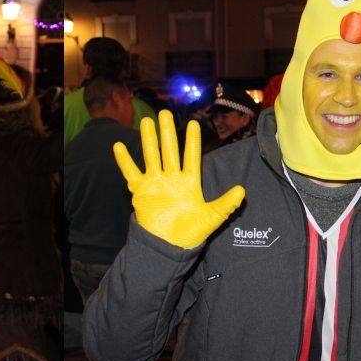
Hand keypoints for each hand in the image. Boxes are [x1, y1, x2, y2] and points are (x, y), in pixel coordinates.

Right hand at [114, 111, 244, 249]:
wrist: (168, 247)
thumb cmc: (191, 234)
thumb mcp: (212, 218)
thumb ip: (226, 204)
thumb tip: (242, 191)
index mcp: (189, 182)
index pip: (191, 157)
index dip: (192, 141)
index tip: (193, 124)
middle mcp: (171, 179)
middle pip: (169, 151)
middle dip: (167, 132)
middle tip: (164, 113)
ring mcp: (155, 183)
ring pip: (151, 156)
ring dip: (149, 140)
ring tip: (146, 122)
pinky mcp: (140, 191)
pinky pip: (131, 173)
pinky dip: (125, 161)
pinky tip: (119, 146)